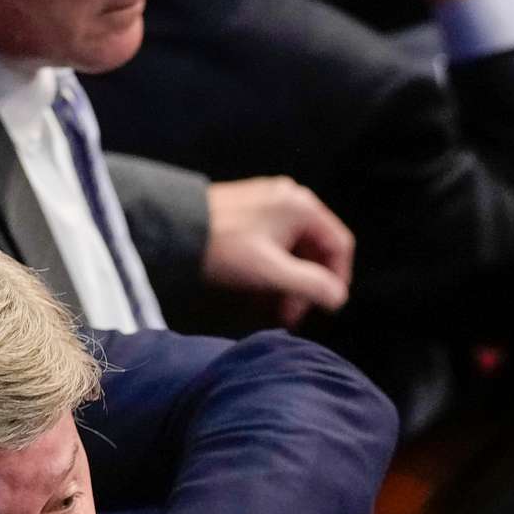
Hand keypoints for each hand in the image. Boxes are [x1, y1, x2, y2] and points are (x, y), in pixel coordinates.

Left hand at [202, 177, 353, 327]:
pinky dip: (273, 266)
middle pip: (316, 247)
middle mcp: (290, 198)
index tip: (325, 306)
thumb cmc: (224, 247)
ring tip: (273, 308)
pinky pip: (275, 241)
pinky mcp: (251, 210)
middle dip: (306, 285)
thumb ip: (310, 285)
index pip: (339, 244)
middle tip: (291, 315)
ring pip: (294, 247)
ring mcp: (269, 201)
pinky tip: (259, 289)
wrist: (174, 225)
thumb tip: (338, 298)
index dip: (338, 278)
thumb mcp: (271, 271)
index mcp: (303, 207)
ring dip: (289, 280)